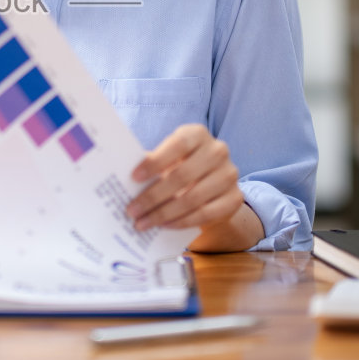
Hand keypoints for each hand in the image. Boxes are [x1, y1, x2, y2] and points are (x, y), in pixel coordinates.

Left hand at [126, 124, 245, 234]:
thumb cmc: (181, 166)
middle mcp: (218, 151)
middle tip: (132, 211)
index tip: (133, 178)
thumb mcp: (168, 159)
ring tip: (143, 223)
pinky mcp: (235, 198)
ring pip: (193, 198)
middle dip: (153, 196)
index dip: (155, 161)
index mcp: (197, 134)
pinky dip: (182, 222)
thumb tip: (123, 179)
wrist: (213, 184)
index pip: (177, 145)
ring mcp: (229, 175)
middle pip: (183, 176)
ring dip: (164, 214)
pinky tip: (164, 225)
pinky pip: (205, 214)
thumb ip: (152, 164)